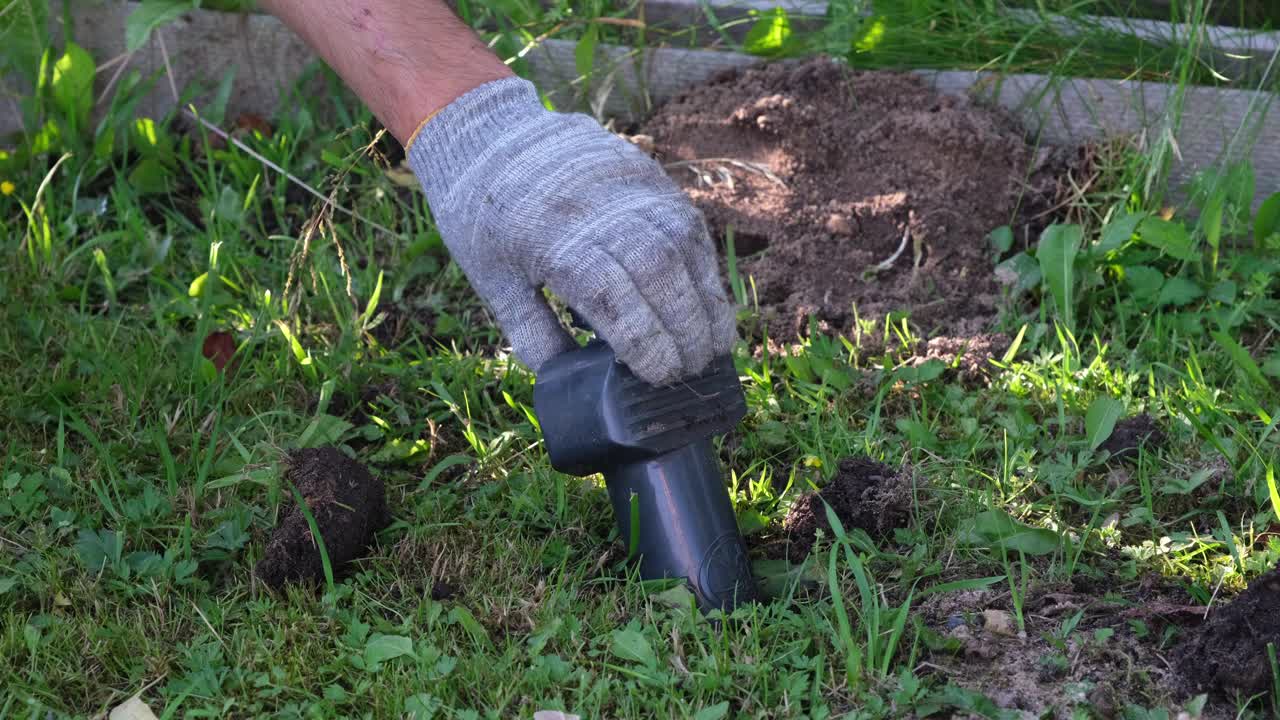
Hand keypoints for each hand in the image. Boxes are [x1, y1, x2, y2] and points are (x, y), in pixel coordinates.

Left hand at [407, 78, 736, 384]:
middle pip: (659, 274)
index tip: (659, 376)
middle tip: (691, 372)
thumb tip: (569, 381)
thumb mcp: (492, 281)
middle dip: (684, 331)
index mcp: (551, 241)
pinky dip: (703, 268)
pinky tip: (709, 302)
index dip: (645, 341)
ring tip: (714, 347)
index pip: (613, 297)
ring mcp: (629, 188)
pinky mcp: (649, 176)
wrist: (489, 134)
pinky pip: (689, 226)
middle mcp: (598, 210)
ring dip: (706, 303)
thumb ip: (532, 333)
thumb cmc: (484, 219)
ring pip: (684, 249)